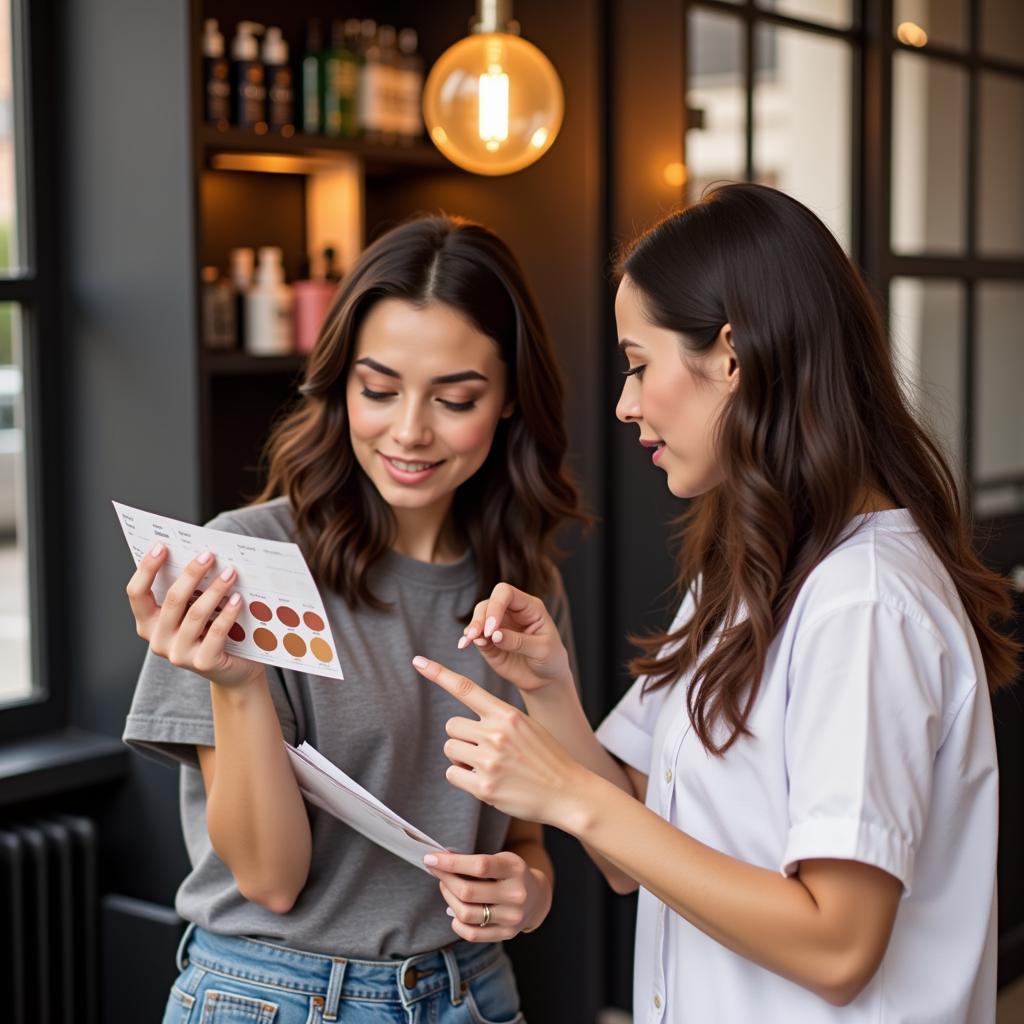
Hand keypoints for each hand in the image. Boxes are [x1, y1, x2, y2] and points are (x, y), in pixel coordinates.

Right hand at [125, 544, 264, 687]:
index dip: (146, 568)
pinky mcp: (202, 663)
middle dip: (191, 573)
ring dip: (215, 589)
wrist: (231, 671)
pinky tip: (237, 598)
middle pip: (172, 599)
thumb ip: (188, 591)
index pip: (136, 593)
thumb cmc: (210, 632)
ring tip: (231, 573)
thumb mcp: (192, 610)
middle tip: (209, 555)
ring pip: (195, 614)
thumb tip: (199, 555)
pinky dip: (227, 613)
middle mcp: (158, 640)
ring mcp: (178, 654)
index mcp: (148, 623)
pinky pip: (216, 633)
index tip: (161, 545)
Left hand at [412, 655, 585, 828]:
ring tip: (488, 766)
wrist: (568, 792)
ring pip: (450, 749)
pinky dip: (463, 778)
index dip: (438, 673)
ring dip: (461, 758)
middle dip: (463, 738)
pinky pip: (453, 775)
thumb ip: (498, 720)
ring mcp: (489, 761)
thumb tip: (463, 728)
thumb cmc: (547, 758)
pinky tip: (485, 782)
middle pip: (452, 726)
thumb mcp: (527, 726)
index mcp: (507, 714)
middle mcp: (496, 734)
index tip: (418, 662)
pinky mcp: (484, 787)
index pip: (466, 688)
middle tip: (485, 750)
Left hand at [423, 850, 550, 941]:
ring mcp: (512, 917)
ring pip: (466, 914)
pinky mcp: (507, 934)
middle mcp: (516, 894)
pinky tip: (454, 911)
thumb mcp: (500, 859)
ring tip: (447, 888)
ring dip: (448, 899)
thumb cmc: (510, 874)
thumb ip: (475, 862)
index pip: (479, 865)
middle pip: (468, 892)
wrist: (537, 898)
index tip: (430, 858)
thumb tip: (440, 860)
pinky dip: (456, 922)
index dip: (451, 863)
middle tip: (437, 872)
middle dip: (445, 880)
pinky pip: (472, 934)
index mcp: (515, 869)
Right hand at [456, 583, 571, 694]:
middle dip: (480, 618)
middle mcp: (512, 612)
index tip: (492, 628)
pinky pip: (475, 635)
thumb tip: (494, 635)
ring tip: (469, 641)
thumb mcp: (542, 650)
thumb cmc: (550, 659)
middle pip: (489, 603)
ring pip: (479, 616)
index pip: (506, 593)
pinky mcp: (489, 640)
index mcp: (529, 607)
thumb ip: (518, 642)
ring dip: (472, 628)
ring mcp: (499, 625)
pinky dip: (469, 638)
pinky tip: (465, 645)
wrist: (545, 679)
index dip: (496, 606)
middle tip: (476, 636)